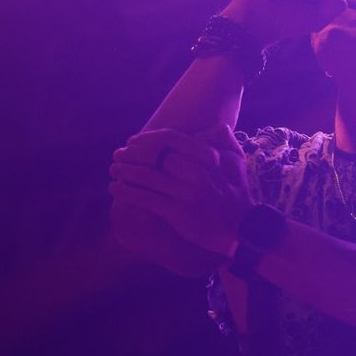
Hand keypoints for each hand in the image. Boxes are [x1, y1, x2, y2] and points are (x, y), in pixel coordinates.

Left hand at [110, 127, 258, 257]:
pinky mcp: (177, 213)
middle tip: (117, 155)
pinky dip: (127, 192)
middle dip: (131, 155)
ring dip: (124, 172)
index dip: (148, 138)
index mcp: (207, 158)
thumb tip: (213, 126)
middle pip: (153, 157)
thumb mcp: (238, 161)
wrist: (242, 229)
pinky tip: (116, 189)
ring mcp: (185, 194)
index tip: (133, 141)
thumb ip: (225, 140)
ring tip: (113, 170)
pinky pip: (145, 199)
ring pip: (146, 177)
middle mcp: (195, 173)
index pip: (170, 139)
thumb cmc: (237, 193)